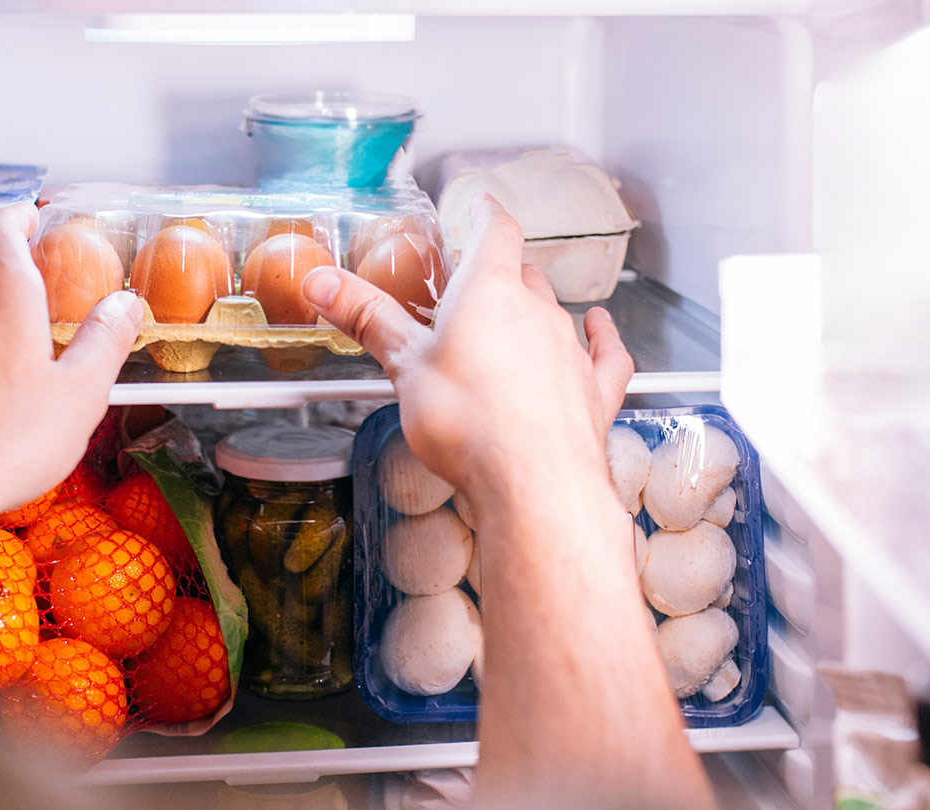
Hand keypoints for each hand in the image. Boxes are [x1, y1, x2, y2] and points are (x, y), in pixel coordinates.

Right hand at [302, 196, 632, 493]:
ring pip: (555, 312)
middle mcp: (537, 311)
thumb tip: (324, 284)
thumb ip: (367, 319)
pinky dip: (602, 338)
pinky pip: (605, 352)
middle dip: (498, 273)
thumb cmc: (471, 424)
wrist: (534, 483)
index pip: (495, 231)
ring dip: (535, 310)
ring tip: (513, 321)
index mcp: (490, 291)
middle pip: (521, 273)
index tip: (479, 206)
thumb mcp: (404, 367)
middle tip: (472, 282)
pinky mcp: (594, 389)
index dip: (485, 213)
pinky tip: (601, 330)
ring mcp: (571, 350)